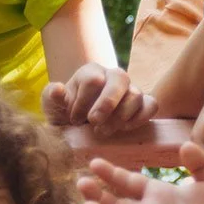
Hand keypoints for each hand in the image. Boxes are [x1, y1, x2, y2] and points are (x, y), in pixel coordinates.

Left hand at [42, 65, 157, 133]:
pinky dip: (140, 118)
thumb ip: (52, 97)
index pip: (93, 79)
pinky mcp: (143, 104)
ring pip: (136, 94)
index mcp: (91, 71)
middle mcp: (113, 76)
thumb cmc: (66, 115)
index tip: (74, 119)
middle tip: (94, 123)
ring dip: (120, 116)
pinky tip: (124, 129)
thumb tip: (58, 89)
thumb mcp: (53, 107)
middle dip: (107, 104)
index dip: (83, 102)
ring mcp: (130, 89)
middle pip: (120, 78)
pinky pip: (151, 105)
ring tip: (104, 131)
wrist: (81, 129)